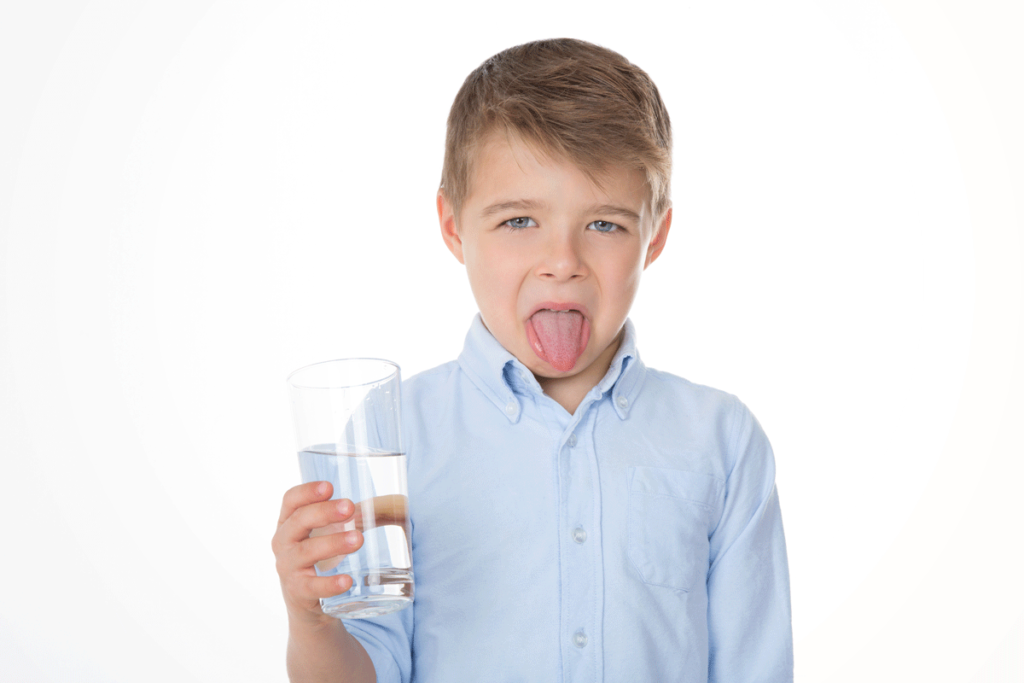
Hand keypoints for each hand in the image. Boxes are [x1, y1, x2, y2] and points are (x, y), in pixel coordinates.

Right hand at [272, 481, 364, 623]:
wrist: (310, 605)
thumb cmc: (323, 558)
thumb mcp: (329, 534)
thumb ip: (355, 517)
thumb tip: (398, 503)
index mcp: (289, 522)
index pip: (290, 500)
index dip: (307, 491)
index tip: (329, 486)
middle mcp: (283, 543)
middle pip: (299, 521)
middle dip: (324, 512)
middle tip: (349, 508)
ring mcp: (289, 568)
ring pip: (307, 552)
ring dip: (333, 543)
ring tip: (358, 539)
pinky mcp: (300, 593)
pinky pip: (312, 587)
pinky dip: (330, 584)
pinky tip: (347, 581)